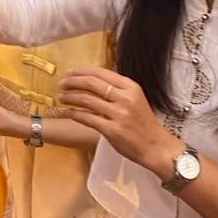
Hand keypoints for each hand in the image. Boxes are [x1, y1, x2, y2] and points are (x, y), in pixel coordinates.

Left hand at [58, 67, 178, 177]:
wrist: (156, 146)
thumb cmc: (144, 123)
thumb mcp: (136, 99)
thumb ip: (118, 89)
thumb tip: (92, 80)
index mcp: (131, 87)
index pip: (101, 73)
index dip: (82, 71)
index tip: (70, 72)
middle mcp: (125, 98)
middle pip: (92, 83)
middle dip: (73, 82)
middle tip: (62, 84)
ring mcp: (118, 114)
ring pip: (87, 100)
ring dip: (70, 97)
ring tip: (61, 97)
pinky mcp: (112, 130)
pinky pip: (87, 118)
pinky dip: (74, 114)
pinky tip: (67, 112)